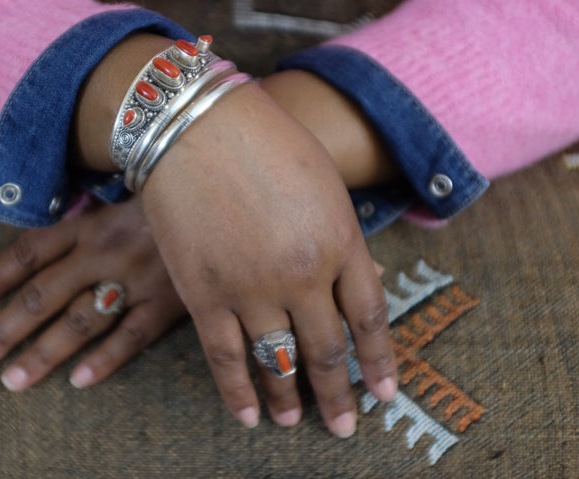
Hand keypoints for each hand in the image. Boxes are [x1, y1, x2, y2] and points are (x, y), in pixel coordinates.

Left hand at [0, 196, 185, 389]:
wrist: (220, 198)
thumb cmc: (168, 200)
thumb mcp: (123, 201)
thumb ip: (90, 224)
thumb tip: (54, 249)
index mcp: (91, 225)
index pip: (31, 252)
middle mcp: (104, 253)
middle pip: (44, 295)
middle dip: (5, 330)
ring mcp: (136, 279)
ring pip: (80, 321)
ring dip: (44, 353)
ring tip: (13, 381)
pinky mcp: (169, 301)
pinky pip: (132, 335)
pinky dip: (105, 359)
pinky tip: (79, 381)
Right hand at [138, 83, 396, 434]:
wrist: (195, 124)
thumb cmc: (264, 141)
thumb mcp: (322, 183)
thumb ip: (340, 236)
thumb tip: (353, 280)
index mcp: (341, 241)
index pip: (370, 317)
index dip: (381, 360)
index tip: (386, 393)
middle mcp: (304, 275)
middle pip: (330, 350)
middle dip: (341, 394)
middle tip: (345, 427)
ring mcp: (253, 289)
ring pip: (279, 362)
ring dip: (290, 399)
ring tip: (295, 423)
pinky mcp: (205, 296)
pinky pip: (226, 359)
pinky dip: (238, 393)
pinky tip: (248, 417)